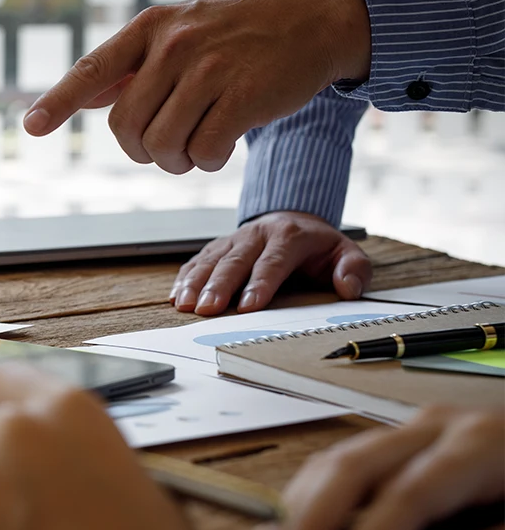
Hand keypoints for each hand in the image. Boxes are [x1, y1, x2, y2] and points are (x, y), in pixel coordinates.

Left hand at [23, 0, 370, 173]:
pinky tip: (223, 146)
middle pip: (125, 127)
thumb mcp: (183, 31)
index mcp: (152, 27)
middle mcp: (174, 45)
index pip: (92, 69)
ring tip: (197, 145)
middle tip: (168, 147)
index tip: (31, 126)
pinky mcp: (243, 96)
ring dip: (177, 160)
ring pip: (161, 146)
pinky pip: (204, 152)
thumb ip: (135, 66)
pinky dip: (208, 161)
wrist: (316, 20)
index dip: (58, 101)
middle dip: (141, 151)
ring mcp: (209, 69)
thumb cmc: (241, 34)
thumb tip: (85, 97)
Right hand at [172, 211, 370, 315]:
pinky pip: (198, 260)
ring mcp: (233, 239)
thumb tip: (348, 288)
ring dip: (195, 283)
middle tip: (206, 309)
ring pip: (211, 260)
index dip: (259, 284)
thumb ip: (354, 269)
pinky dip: (185, 278)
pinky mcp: (218, 247)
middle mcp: (256, 235)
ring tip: (184, 305)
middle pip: (234, 261)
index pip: (272, 262)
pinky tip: (176, 295)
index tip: (247, 306)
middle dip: (219, 286)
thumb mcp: (347, 252)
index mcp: (289, 236)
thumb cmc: (318, 247)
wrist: (293, 220)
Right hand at [248, 406, 504, 529]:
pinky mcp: (405, 441)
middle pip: (353, 468)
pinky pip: (343, 461)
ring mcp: (416, 430)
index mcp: (480, 446)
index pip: (408, 497)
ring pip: (338, 460)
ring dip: (295, 512)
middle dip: (307, 525)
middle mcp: (438, 428)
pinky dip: (307, 500)